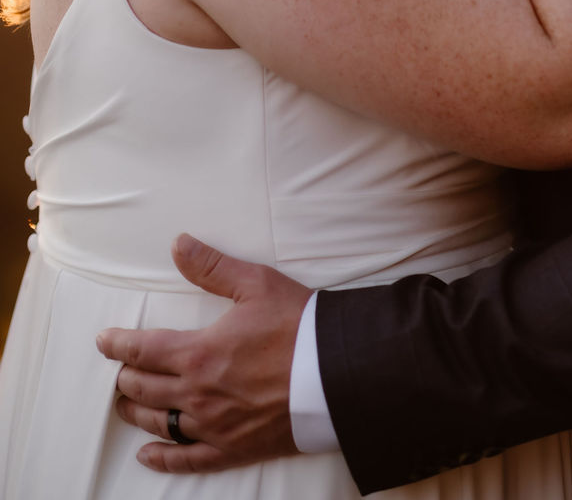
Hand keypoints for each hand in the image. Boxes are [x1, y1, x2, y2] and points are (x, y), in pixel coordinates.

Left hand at [97, 234, 311, 473]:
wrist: (336, 372)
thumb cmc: (298, 324)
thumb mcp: (256, 284)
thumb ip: (212, 267)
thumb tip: (178, 244)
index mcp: (200, 353)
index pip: (144, 350)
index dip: (118, 345)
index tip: (104, 341)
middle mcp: (198, 394)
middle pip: (144, 390)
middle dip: (125, 378)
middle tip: (119, 371)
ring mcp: (213, 425)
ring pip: (159, 424)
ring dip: (136, 413)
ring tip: (126, 405)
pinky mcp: (232, 448)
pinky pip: (188, 458)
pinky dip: (163, 458)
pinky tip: (148, 455)